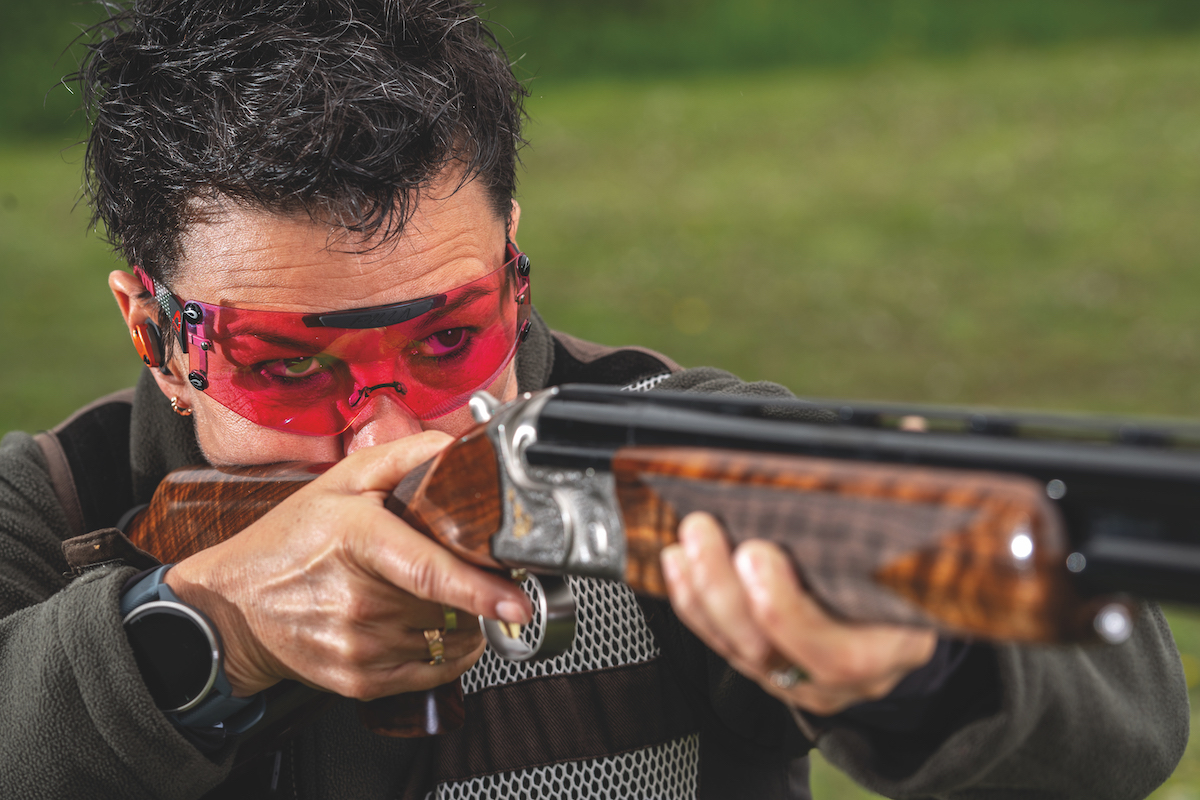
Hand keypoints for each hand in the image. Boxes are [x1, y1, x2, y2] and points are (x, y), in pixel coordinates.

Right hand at [164, 431, 531, 698]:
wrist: (233, 607)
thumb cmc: (290, 540)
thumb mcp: (340, 482)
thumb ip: (403, 458)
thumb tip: (456, 447)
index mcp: (356, 541)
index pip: (426, 570)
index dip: (478, 589)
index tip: (516, 602)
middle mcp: (357, 600)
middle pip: (448, 603)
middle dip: (470, 590)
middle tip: (459, 569)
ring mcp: (358, 646)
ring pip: (447, 639)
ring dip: (458, 621)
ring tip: (426, 596)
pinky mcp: (360, 681)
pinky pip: (431, 672)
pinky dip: (443, 650)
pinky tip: (421, 626)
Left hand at [660, 512, 936, 715]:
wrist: (903, 620)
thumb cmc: (909, 568)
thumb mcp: (917, 538)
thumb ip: (908, 491)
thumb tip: (911, 431)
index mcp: (895, 646)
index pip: (840, 654)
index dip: (790, 614)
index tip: (758, 554)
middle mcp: (847, 676)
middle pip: (775, 654)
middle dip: (728, 593)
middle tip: (705, 531)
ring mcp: (803, 679)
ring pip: (740, 651)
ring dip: (703, 593)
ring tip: (689, 539)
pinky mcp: (768, 670)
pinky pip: (720, 644)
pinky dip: (693, 603)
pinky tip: (678, 561)